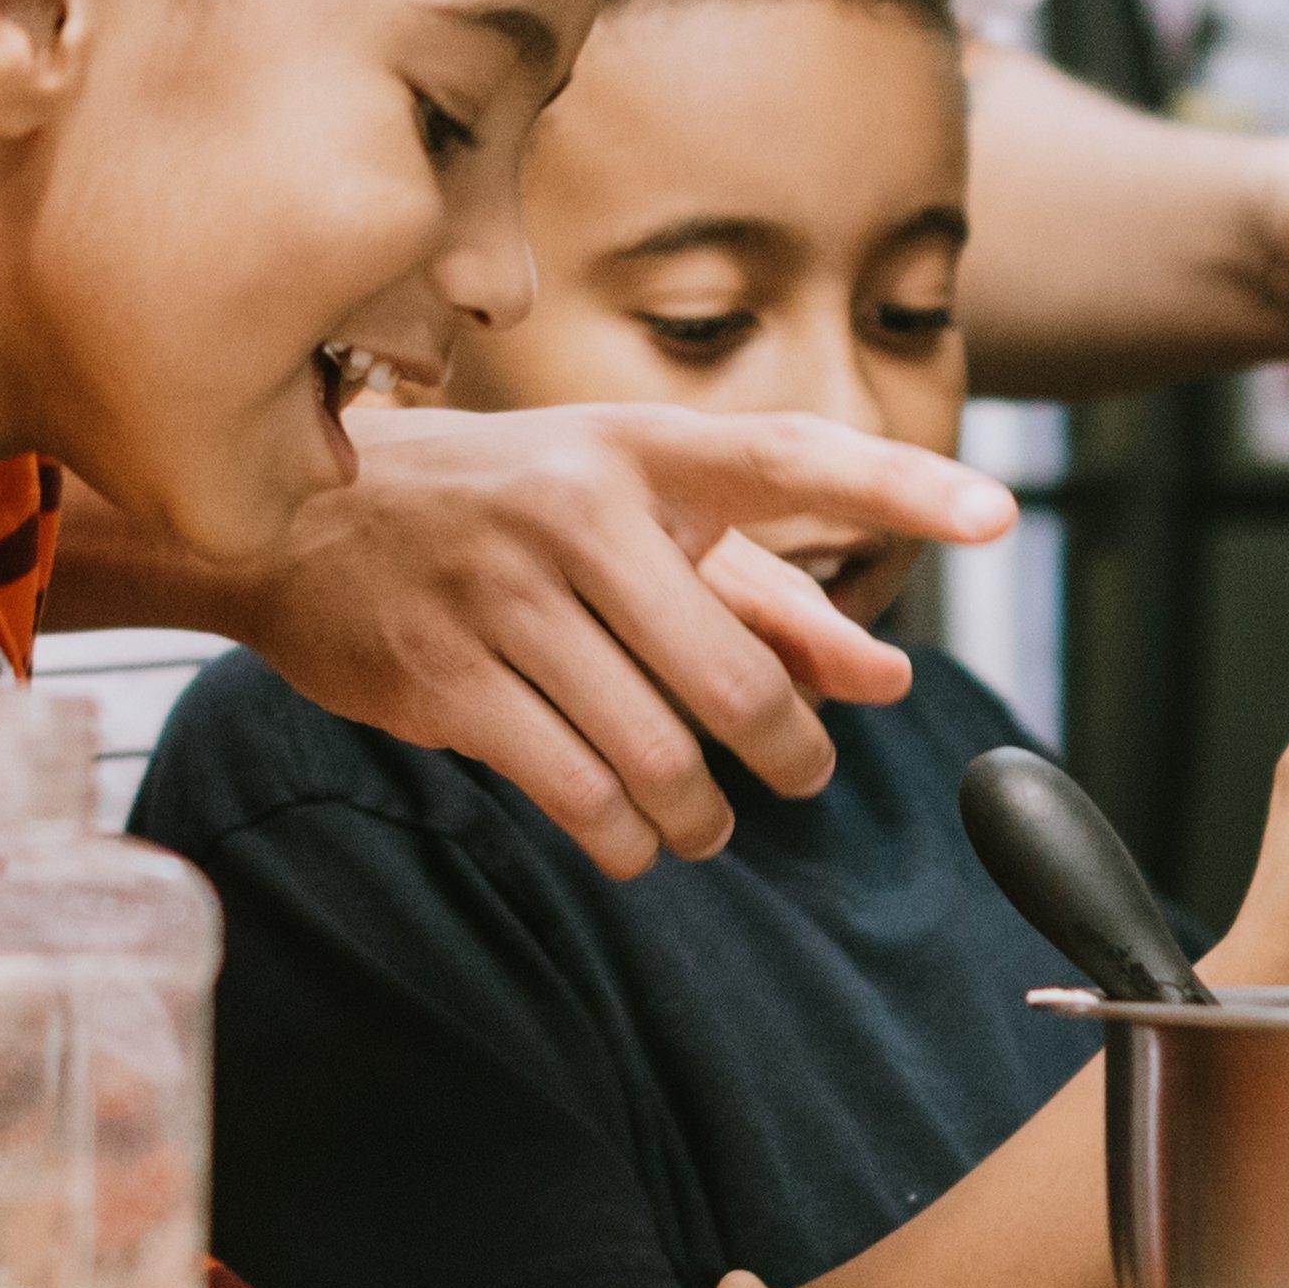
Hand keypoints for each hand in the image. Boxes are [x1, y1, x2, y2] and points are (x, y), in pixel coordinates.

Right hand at [221, 404, 1014, 879]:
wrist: (288, 519)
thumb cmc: (493, 508)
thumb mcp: (622, 515)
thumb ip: (760, 591)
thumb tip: (881, 681)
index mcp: (636, 448)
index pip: (789, 457)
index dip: (899, 486)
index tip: (1000, 516)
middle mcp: (577, 511)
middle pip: (733, 676)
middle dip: (788, 756)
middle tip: (798, 777)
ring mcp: (504, 597)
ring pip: (658, 754)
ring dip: (702, 817)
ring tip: (703, 820)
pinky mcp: (444, 680)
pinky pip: (576, 794)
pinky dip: (624, 838)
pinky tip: (630, 834)